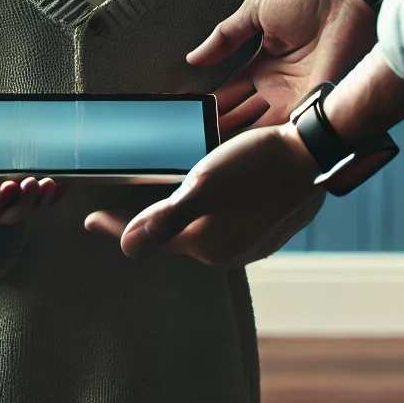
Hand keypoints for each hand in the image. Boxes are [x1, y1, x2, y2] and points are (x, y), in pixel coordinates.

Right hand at [0, 176, 63, 225]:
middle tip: (33, 181)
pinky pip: (49, 204)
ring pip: (35, 209)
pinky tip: (66, 183)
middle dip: (26, 197)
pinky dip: (58, 195)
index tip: (7, 186)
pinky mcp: (35, 206)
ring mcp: (22, 212)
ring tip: (51, 182)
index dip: (0, 198)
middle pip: (17, 210)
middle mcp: (3, 216)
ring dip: (44, 198)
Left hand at [84, 123, 318, 265]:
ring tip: (151, 199)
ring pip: (198, 228)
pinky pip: (218, 218)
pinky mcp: (263, 221)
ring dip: (173, 214)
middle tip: (117, 211)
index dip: (116, 226)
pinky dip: (199, 207)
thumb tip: (127, 247)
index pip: (151, 238)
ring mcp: (249, 237)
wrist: (313, 155)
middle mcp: (228, 248)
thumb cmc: (257, 166)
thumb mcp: (206, 186)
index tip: (89, 220)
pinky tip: (198, 191)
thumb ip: (167, 218)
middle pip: (174, 237)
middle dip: (145, 224)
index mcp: (209, 244)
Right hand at [197, 0, 376, 136]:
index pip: (230, 89)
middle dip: (220, 126)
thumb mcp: (254, 11)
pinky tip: (243, 154)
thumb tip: (192, 59)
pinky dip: (266, 141)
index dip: (210, 101)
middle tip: (194, 141)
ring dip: (238, 139)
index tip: (188, 114)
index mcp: (262, 62)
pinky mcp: (312, 105)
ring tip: (209, 152)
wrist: (349, 0)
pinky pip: (285, 129)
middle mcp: (276, 85)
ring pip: (259, 126)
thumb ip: (224, 37)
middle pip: (242, 113)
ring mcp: (294, 97)